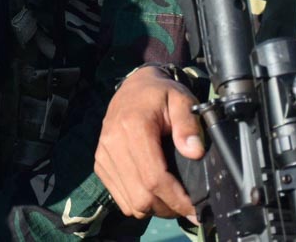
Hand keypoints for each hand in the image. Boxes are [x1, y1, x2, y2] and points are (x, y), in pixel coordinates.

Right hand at [95, 66, 203, 219]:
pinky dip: (139, 203)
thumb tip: (195, 152)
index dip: (176, 199)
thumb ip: (189, 124)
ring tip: (172, 198)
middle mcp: (112, 143)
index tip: (195, 209)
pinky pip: (121, 198)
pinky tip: (153, 191)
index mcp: (133, 127)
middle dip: (168, 208)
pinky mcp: (100, 163)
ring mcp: (103, 155)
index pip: (154, 178)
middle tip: (187, 205)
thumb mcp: (182, 100)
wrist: (134, 87)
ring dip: (154, 208)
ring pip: (131, 203)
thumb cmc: (161, 94)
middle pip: (141, 197)